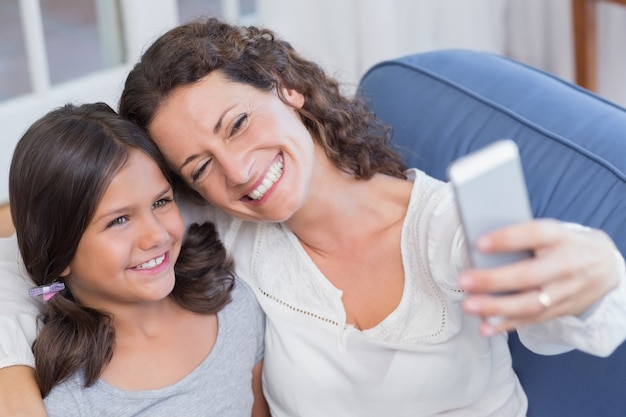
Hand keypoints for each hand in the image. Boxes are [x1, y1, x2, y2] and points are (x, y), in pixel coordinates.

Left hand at [458, 219, 622, 335]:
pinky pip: (531, 320)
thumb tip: (479, 248)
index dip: (507, 239)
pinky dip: (506, 325)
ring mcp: (565, 291)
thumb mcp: (551, 231)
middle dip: (493, 280)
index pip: (534, 234)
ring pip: (529, 304)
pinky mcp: (561, 310)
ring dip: (496, 308)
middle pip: (528, 275)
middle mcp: (565, 265)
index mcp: (560, 237)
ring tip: (469, 306)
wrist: (605, 266)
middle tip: (464, 281)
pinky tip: (485, 327)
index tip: (479, 242)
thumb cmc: (563, 243)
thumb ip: (522, 237)